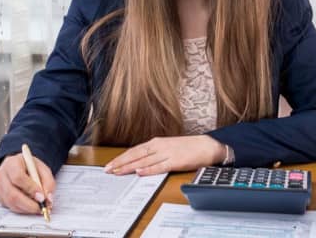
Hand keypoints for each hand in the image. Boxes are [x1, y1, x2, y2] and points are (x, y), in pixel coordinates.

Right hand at [0, 153, 55, 213]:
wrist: (21, 168)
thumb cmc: (31, 168)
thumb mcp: (43, 170)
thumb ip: (48, 182)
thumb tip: (48, 199)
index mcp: (12, 163)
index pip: (18, 177)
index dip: (30, 189)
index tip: (41, 197)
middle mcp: (2, 175)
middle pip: (12, 194)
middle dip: (29, 204)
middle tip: (41, 208)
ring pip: (11, 202)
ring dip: (26, 209)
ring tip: (38, 208)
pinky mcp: (0, 197)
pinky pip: (10, 207)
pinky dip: (22, 210)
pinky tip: (30, 207)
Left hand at [103, 135, 225, 175]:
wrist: (207, 145)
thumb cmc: (188, 147)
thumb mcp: (167, 147)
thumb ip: (154, 154)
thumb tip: (139, 163)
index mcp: (156, 142)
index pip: (134, 151)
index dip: (121, 158)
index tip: (110, 164)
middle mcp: (159, 146)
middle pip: (135, 155)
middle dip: (120, 163)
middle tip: (107, 169)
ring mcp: (167, 153)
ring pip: (144, 161)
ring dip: (129, 167)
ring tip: (117, 172)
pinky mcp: (176, 161)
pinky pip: (160, 166)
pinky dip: (149, 169)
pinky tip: (140, 172)